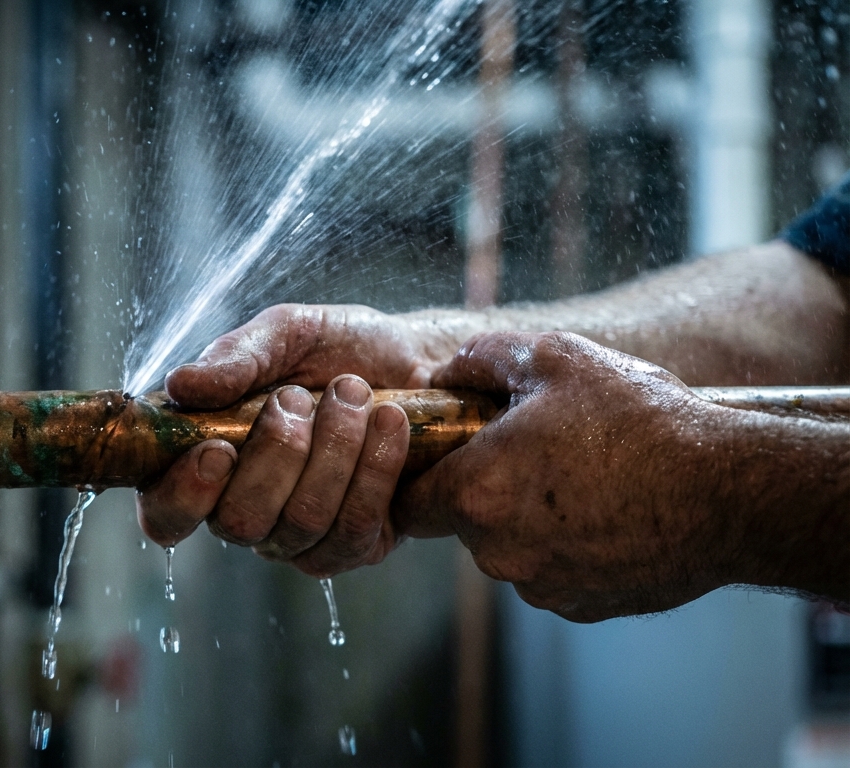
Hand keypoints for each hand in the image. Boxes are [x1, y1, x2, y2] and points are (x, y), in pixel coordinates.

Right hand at [135, 303, 464, 576]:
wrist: (415, 358)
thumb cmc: (334, 348)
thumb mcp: (284, 334)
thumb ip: (234, 358)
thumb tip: (181, 385)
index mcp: (205, 464)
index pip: (164, 515)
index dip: (182, 496)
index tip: (217, 449)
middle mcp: (245, 511)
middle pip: (239, 522)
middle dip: (278, 453)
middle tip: (298, 395)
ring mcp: (299, 537)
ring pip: (302, 523)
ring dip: (333, 449)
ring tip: (354, 392)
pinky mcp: (354, 545)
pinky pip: (355, 531)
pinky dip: (376, 468)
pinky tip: (389, 420)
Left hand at [395, 331, 742, 621]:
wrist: (729, 493)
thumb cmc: (641, 422)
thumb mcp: (557, 360)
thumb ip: (483, 359)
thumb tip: (445, 374)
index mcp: (476, 493)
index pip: (405, 502)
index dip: (417, 477)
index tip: (439, 458)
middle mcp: (497, 552)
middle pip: (461, 521)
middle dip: (485, 489)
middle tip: (532, 452)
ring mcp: (540, 587)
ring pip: (510, 549)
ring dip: (530, 519)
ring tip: (583, 478)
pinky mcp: (581, 607)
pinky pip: (553, 573)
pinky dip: (569, 547)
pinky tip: (609, 512)